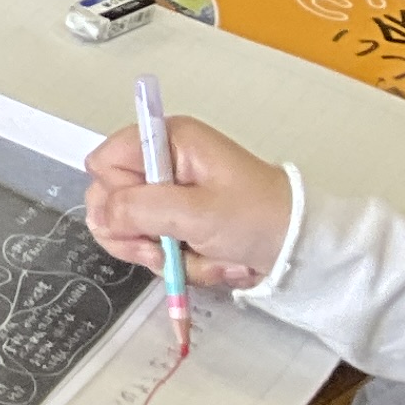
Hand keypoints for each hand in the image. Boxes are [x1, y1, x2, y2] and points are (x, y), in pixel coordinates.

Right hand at [85, 114, 291, 289]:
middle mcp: (163, 164)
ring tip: (199, 258)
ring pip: (130, 230)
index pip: (104, 163)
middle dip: (136, 233)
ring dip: (162, 254)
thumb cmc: (258, 219)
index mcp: (168, 141)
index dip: (116, 195)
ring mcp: (171, 196)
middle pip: (110, 200)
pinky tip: (211, 262)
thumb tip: (100, 217)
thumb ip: (138, 209)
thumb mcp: (196, 213)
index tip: (145, 219)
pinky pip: (156, 246)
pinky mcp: (181, 224)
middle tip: (163, 249)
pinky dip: (180, 263)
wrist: (304, 251)